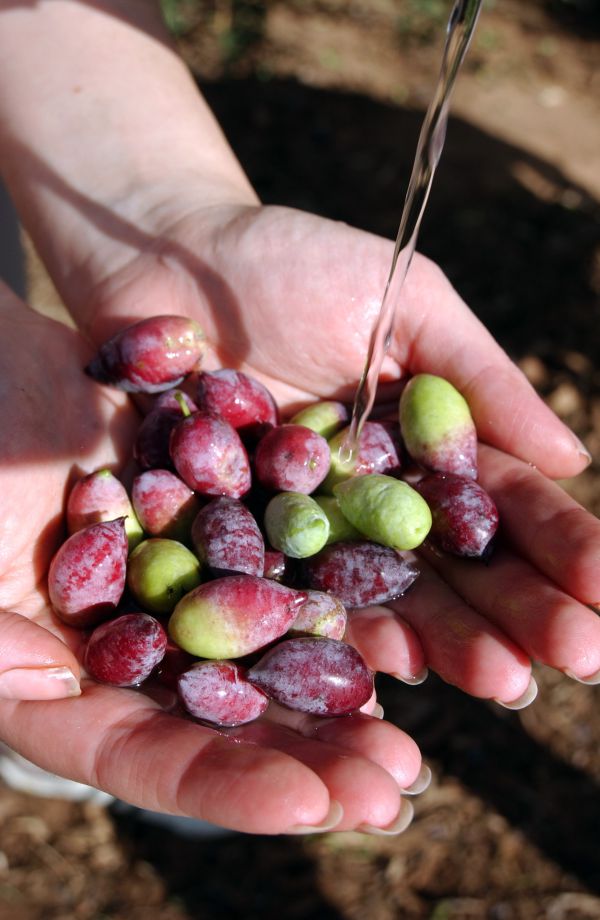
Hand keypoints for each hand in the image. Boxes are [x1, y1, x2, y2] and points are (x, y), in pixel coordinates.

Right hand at [0, 282, 421, 834]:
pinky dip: (340, 589)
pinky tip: (405, 609)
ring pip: (271, 652)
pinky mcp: (223, 526)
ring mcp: (186, 586)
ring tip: (417, 724)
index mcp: (65, 680)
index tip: (311, 805)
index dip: (225, 786)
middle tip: (396, 785)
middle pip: (226, 720)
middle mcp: (137, 647)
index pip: (143, 756)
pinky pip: (287, 562)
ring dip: (342, 688)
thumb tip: (60, 686)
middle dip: (310, 756)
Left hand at [65, 194, 599, 704]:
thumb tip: (572, 460)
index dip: (559, 546)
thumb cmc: (287, 261)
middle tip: (577, 660)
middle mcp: (374, 498)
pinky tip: (390, 674)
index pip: (502, 503)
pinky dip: (337, 637)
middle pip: (456, 566)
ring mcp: (308, 529)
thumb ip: (479, 378)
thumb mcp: (402, 301)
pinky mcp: (235, 545)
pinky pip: (289, 599)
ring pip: (386, 596)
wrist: (160, 258)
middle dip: (519, 612)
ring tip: (505, 682)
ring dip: (447, 642)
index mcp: (423, 442)